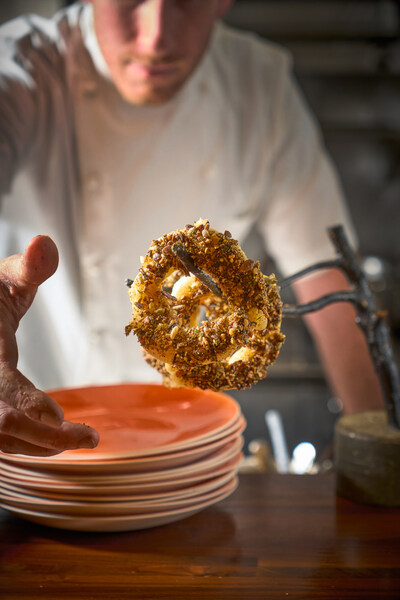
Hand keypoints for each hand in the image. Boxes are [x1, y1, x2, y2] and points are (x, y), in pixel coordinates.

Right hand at [0, 236, 98, 455]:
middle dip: (45, 440)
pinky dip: (23, 441)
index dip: (38, 413)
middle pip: (3, 429)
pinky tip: (49, 432)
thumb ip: (28, 268)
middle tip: (87, 438)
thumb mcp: (4, 279)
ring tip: (76, 436)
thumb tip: (45, 242)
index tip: (76, 426)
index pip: (6, 394)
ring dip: (37, 444)